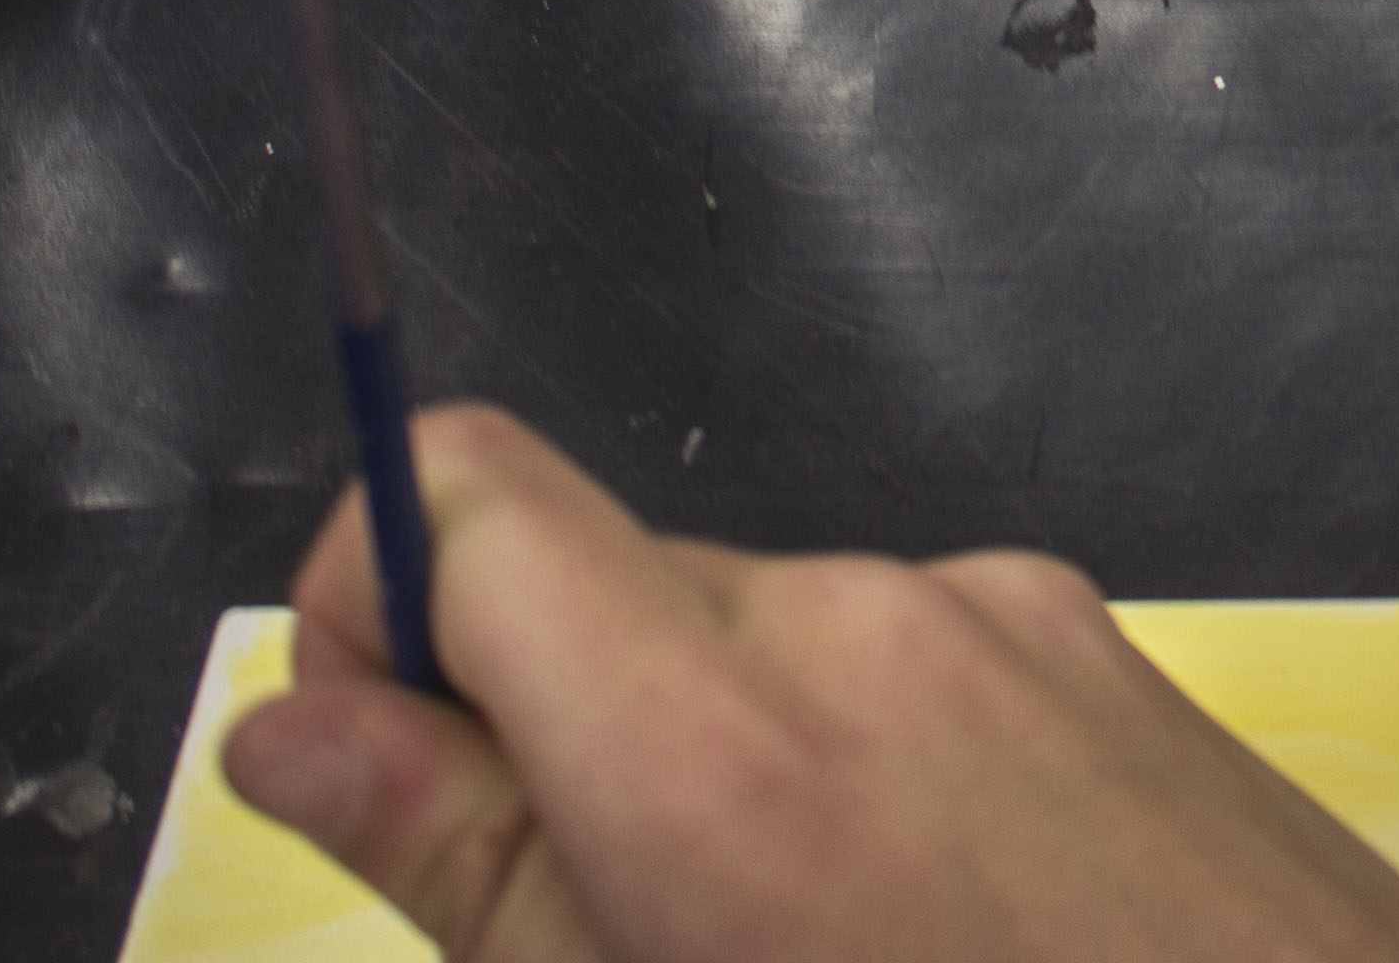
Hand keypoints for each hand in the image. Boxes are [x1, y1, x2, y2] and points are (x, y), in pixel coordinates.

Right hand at [218, 405, 1398, 962]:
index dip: (380, 598)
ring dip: (726, 765)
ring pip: (764, 640)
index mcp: (714, 726)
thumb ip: (465, 861)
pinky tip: (940, 921)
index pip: (467, 482)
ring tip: (814, 943)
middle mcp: (860, 619)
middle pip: (609, 582)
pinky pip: (915, 665)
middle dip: (559, 731)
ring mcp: (1008, 618)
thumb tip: (286, 720)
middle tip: (617, 928)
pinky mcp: (1112, 650)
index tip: (395, 759)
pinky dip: (869, 769)